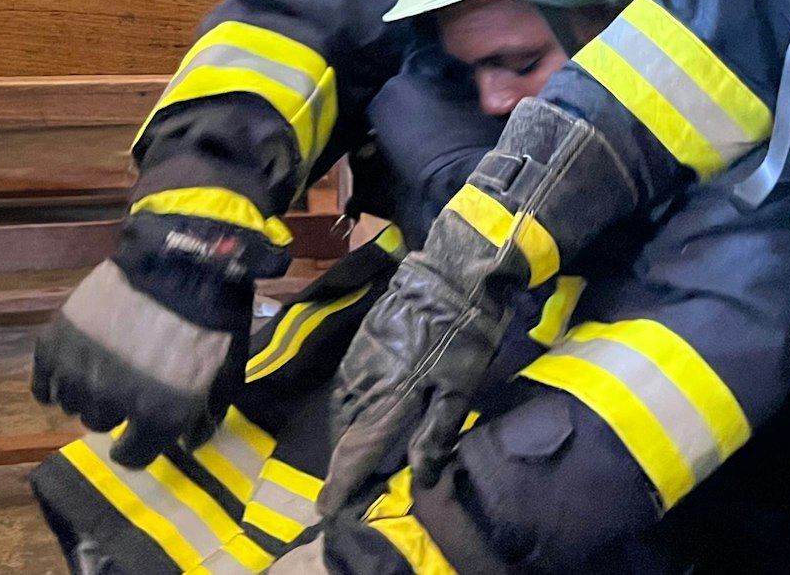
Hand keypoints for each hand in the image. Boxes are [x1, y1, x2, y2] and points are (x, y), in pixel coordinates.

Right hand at [33, 212, 279, 466]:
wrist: (182, 258)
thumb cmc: (211, 315)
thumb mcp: (225, 372)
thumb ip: (205, 415)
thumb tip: (189, 443)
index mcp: (158, 413)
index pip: (133, 456)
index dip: (136, 448)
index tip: (135, 436)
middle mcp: (114, 399)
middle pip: (99, 423)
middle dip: (115, 409)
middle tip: (126, 385)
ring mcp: (80, 370)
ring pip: (71, 403)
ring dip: (86, 391)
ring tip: (102, 367)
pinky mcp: (56, 343)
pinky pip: (42, 384)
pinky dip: (52, 381)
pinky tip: (70, 368)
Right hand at [317, 254, 508, 515]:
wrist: (448, 280)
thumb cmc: (462, 338)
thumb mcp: (458, 391)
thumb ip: (434, 435)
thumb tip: (419, 477)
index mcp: (385, 403)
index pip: (354, 453)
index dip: (340, 484)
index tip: (328, 509)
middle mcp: (360, 387)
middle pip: (343, 436)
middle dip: (344, 463)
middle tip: (350, 484)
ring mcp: (355, 363)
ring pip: (340, 412)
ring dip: (345, 435)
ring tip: (355, 453)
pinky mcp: (357, 345)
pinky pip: (343, 388)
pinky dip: (348, 408)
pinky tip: (360, 413)